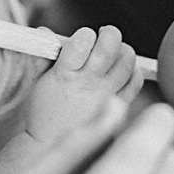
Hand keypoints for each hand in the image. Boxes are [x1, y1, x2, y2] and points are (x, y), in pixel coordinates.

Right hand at [26, 26, 144, 143]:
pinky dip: (133, 70)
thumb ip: (43, 53)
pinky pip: (135, 81)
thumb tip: (45, 31)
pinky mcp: (118, 106)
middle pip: (110, 47)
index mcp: (64, 75)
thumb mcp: (37, 79)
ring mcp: (106, 95)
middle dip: (110, 34)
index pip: (82, 41)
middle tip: (105, 35)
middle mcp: (88, 84)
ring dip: (123, 50)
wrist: (51, 142)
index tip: (83, 39)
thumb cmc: (43, 109)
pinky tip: (124, 69)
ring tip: (115, 51)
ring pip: (127, 61)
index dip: (85, 34)